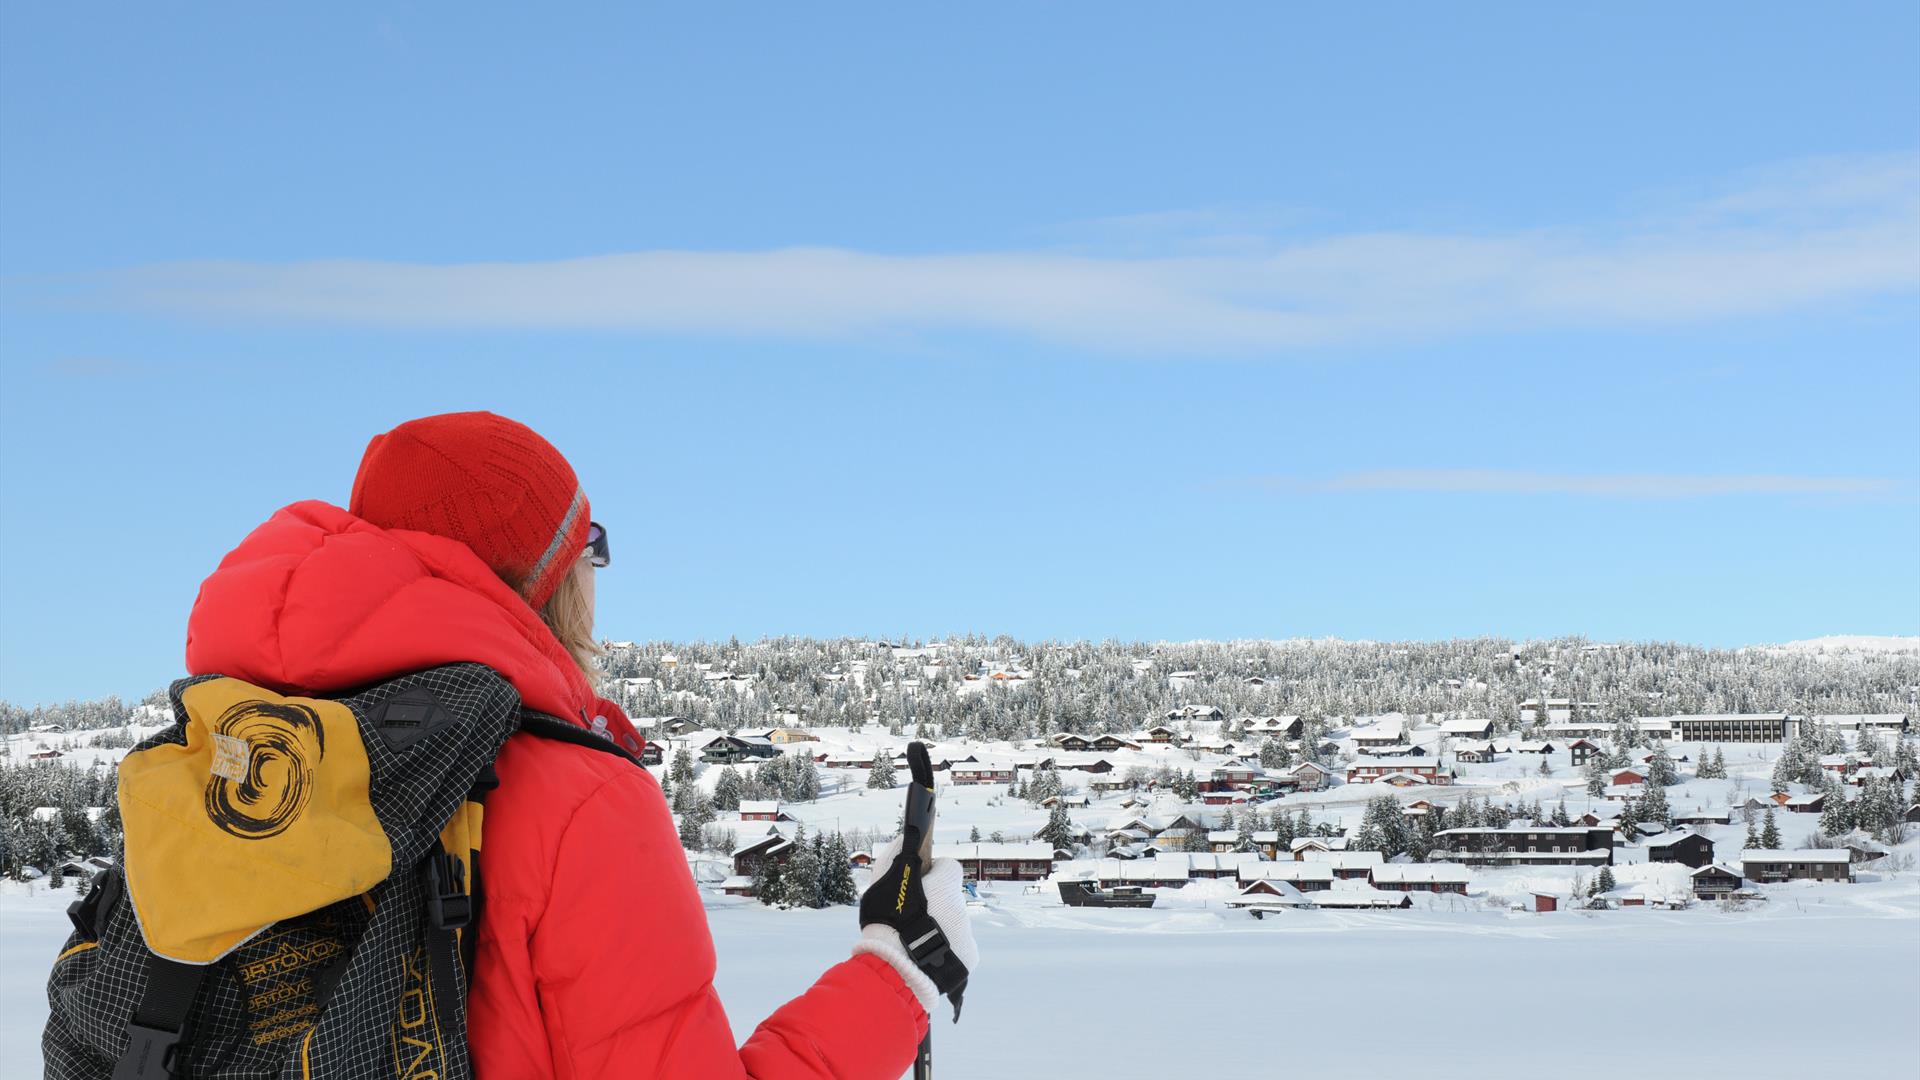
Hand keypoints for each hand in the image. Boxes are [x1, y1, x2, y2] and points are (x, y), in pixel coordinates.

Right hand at [852, 835, 978, 1020]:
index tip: (920, 884)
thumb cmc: (886, 923)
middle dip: (934, 902)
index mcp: (945, 885)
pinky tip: (927, 953)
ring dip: (939, 926)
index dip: (934, 873)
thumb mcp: (882, 882)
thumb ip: (895, 856)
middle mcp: (960, 905)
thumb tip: (907, 839)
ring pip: (954, 922)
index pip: (948, 866)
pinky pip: (959, 945)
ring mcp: (967, 931)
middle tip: (912, 917)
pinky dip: (946, 947)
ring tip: (915, 939)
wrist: (897, 969)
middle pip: (949, 897)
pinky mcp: (970, 955)